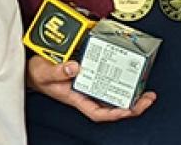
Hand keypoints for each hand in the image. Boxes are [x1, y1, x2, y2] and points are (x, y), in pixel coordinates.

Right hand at [26, 54, 155, 121]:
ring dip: (129, 91)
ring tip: (145, 86)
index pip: (99, 113)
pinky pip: (107, 79)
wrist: (31, 66)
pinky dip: (118, 77)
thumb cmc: (37, 74)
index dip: (115, 113)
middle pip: (112, 105)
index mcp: (76, 98)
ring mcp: (88, 84)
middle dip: (132, 105)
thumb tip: (77, 68)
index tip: (129, 109)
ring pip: (112, 93)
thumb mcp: (44, 72)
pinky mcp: (89, 73)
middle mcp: (85, 93)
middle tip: (148, 97)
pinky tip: (128, 72)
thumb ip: (59, 71)